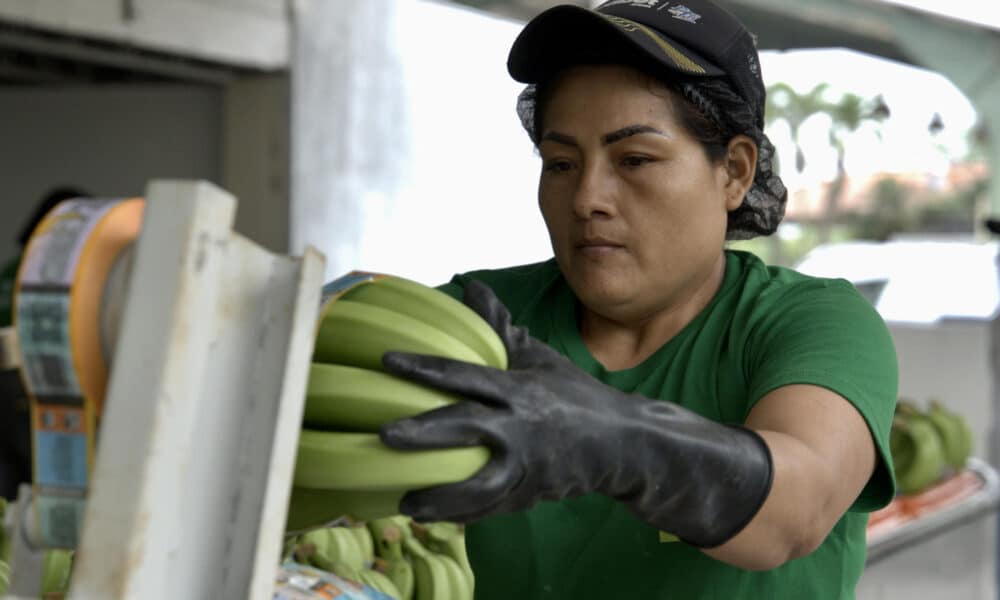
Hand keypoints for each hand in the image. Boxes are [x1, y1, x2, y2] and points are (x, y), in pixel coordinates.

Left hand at [380, 280, 772, 546]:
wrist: (624, 444)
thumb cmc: (575, 397)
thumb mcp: (538, 358)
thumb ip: (500, 328)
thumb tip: (471, 287)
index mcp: (520, 389)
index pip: (466, 375)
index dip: (426, 367)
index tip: (388, 361)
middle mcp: (522, 426)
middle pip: (468, 428)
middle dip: (426, 433)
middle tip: (385, 435)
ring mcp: (527, 466)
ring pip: (478, 484)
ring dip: (440, 496)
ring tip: (405, 503)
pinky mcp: (531, 495)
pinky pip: (492, 508)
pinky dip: (463, 514)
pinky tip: (433, 516)